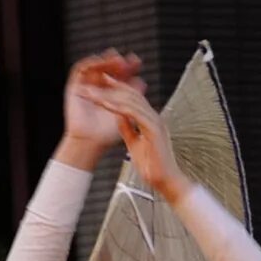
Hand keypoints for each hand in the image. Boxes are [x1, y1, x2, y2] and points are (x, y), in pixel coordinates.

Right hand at [60, 51, 140, 153]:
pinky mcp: (74, 87)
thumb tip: (142, 81)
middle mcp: (97, 89)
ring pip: (95, 67)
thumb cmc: (106, 134)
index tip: (137, 62)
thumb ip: (133, 96)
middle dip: (118, 63)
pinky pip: (80, 69)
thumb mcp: (124, 112)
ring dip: (106, 61)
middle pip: (108, 69)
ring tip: (117, 59)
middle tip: (128, 60)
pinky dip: (90, 63)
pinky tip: (100, 61)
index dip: (127, 68)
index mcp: (109, 94)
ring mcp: (86, 87)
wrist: (91, 142)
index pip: (119, 75)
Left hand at [95, 77, 191, 201]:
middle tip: (96, 77)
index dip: (118, 89)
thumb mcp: (135, 144)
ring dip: (110, 95)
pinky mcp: (154, 129)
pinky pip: (133, 112)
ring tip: (94, 92)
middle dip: (113, 86)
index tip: (103, 83)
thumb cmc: (153, 168)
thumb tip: (118, 117)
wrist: (166, 183)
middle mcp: (155, 118)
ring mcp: (156, 122)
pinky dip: (118, 107)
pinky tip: (105, 103)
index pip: (134, 99)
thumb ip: (128, 129)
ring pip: (131, 101)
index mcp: (151, 121)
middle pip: (133, 94)